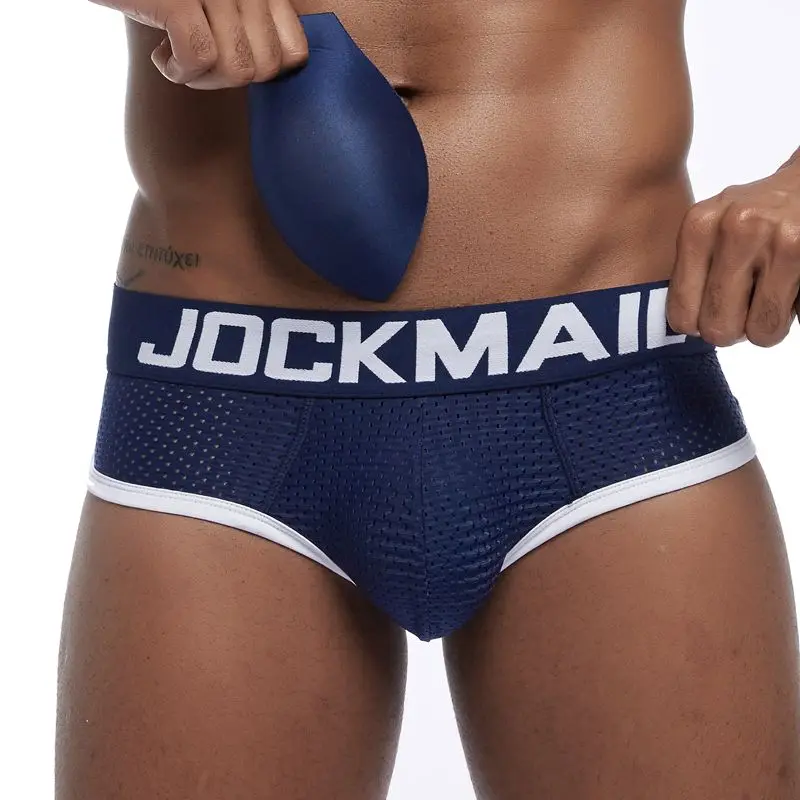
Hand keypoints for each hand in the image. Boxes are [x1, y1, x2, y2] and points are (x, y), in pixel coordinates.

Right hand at [89, 0, 307, 88]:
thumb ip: (254, 29)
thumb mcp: (216, 10)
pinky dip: (177, 70)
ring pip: (237, 69)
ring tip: (174, 53)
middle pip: (266, 68)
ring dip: (200, 77)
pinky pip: (199, 56)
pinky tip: (159, 56)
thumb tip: (275, 74)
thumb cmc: (161, 1)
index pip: (294, 52)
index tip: (226, 56)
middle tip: (195, 59)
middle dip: (227, 79)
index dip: (260, 70)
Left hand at [667, 163, 799, 346]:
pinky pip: (792, 317)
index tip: (710, 312)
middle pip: (718, 328)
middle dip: (731, 330)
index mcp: (699, 227)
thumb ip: (691, 273)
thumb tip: (687, 327)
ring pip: (760, 330)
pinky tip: (789, 282)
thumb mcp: (710, 230)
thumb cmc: (753, 218)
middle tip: (741, 309)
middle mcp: (736, 229)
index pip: (681, 313)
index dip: (697, 324)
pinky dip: (791, 311)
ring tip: (768, 295)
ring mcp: (779, 240)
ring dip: (765, 324)